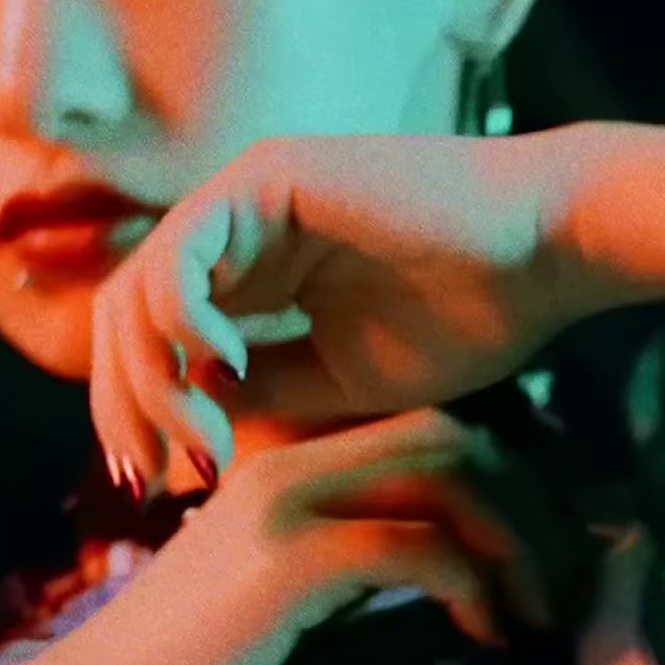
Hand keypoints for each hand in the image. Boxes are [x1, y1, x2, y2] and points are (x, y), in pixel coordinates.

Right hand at [11, 409, 555, 664]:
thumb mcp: (270, 596)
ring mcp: (286, 502)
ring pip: (448, 475)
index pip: (421, 431)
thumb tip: (435, 572)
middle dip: (522, 501)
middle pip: (450, 435)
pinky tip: (488, 635)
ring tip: (535, 613)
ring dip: (514, 543)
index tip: (527, 558)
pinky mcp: (291, 560)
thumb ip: (339, 562)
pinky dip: (475, 586)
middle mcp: (285, 460)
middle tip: (553, 582)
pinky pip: (420, 545)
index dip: (495, 481)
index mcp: (281, 459)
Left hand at [89, 129, 603, 494]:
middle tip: (145, 478)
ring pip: (136, 291)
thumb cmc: (467, 316)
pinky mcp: (264, 179)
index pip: (148, 342)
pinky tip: (225, 368)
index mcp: (248, 274)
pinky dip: (184, 320)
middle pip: (121, 318)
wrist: (544, 255)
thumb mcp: (337, 380)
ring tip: (204, 441)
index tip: (152, 486)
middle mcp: (232, 231)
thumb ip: (257, 394)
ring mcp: (243, 198)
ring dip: (152, 380)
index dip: (135, 415)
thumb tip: (186, 423)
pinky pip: (180, 252)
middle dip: (121, 406)